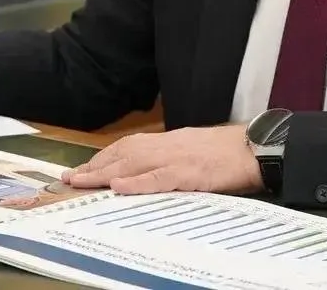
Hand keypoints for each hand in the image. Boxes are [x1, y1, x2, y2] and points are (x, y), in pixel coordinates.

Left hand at [61, 125, 262, 195]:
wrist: (256, 147)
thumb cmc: (229, 151)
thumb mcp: (195, 149)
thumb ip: (172, 157)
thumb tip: (151, 168)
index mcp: (170, 141)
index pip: (129, 146)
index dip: (105, 156)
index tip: (84, 167)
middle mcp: (168, 145)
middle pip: (124, 153)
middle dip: (95, 165)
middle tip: (71, 177)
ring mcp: (177, 158)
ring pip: (133, 163)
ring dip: (104, 172)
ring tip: (81, 181)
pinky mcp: (189, 173)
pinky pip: (158, 178)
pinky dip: (136, 182)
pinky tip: (118, 185)